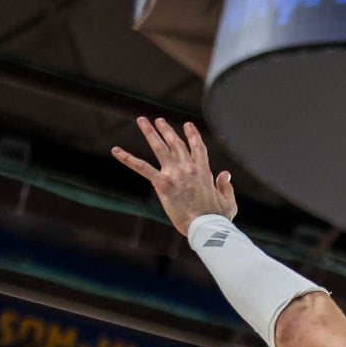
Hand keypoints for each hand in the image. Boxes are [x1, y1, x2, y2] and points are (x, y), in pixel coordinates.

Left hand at [113, 117, 237, 235]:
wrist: (206, 226)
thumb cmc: (218, 218)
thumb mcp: (229, 202)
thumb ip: (226, 186)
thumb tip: (225, 173)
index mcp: (204, 171)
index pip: (198, 148)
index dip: (193, 135)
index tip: (188, 125)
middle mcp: (189, 168)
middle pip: (176, 144)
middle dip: (167, 130)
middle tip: (159, 120)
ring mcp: (175, 174)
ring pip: (160, 148)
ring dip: (150, 133)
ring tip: (142, 121)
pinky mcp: (163, 183)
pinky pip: (142, 167)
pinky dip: (128, 158)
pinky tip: (116, 150)